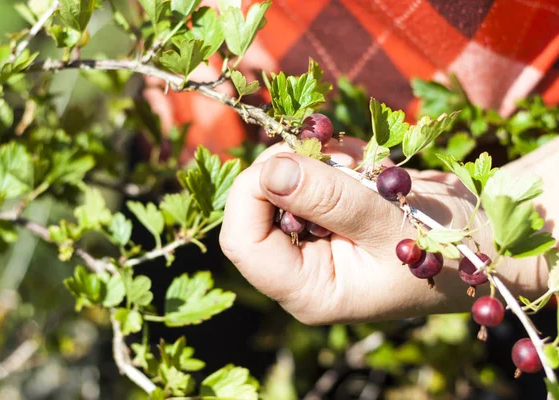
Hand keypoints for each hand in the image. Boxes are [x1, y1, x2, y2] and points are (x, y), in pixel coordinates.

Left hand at [219, 138, 547, 324]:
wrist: (484, 240)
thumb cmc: (448, 247)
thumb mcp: (389, 223)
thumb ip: (329, 198)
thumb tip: (269, 171)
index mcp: (307, 289)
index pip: (242, 242)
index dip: (251, 193)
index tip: (288, 158)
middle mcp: (300, 267)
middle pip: (255, 208)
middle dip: (290, 169)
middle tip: (333, 152)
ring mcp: (312, 239)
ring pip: (280, 183)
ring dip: (317, 159)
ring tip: (366, 167)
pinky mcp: (326, 214)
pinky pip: (307, 173)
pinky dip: (331, 156)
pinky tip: (368, 166)